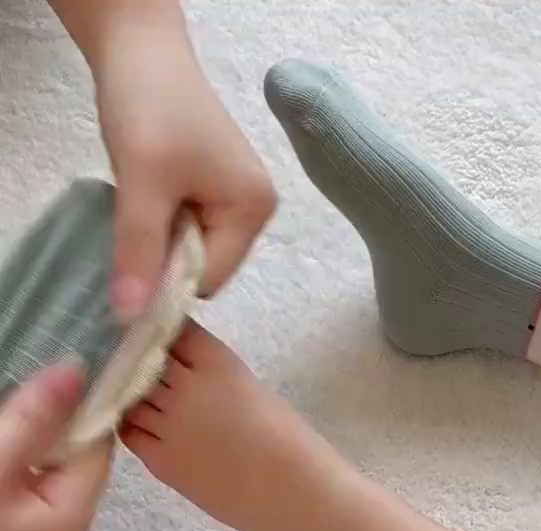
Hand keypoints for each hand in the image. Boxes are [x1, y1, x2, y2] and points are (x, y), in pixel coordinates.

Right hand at [0, 366, 112, 530]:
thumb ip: (33, 420)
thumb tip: (78, 369)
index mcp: (73, 513)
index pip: (99, 441)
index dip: (86, 398)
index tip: (70, 354)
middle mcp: (64, 521)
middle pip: (75, 449)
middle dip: (55, 408)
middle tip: (38, 363)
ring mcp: (36, 522)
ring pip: (48, 456)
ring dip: (32, 422)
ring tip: (21, 383)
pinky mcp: (12, 517)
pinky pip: (26, 470)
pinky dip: (17, 443)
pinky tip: (7, 420)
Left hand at [94, 23, 274, 316]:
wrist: (137, 47)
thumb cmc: (150, 105)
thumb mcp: (142, 183)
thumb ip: (140, 250)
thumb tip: (130, 317)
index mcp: (254, 210)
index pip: (210, 280)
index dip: (169, 283)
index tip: (132, 265)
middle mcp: (254, 211)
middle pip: (202, 271)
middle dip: (164, 260)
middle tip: (135, 220)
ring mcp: (234, 200)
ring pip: (189, 253)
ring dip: (157, 242)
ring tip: (140, 201)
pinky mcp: (211, 191)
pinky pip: (182, 231)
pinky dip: (158, 225)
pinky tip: (144, 197)